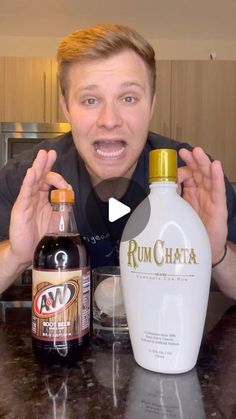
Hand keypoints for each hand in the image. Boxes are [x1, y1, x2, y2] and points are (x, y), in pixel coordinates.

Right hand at [9, 149, 70, 265]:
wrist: (28, 252)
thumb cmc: (40, 236)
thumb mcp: (56, 218)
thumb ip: (63, 204)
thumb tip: (70, 191)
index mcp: (42, 198)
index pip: (49, 181)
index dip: (57, 177)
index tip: (66, 184)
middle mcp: (34, 197)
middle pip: (40, 176)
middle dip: (45, 163)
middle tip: (50, 152)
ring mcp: (26, 202)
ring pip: (32, 181)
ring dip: (38, 168)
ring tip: (42, 156)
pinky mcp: (20, 209)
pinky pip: (24, 193)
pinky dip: (28, 182)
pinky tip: (31, 173)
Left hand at [178, 147, 227, 263]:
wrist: (205, 250)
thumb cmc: (191, 231)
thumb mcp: (177, 212)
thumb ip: (168, 200)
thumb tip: (154, 190)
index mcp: (190, 192)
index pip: (186, 175)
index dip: (180, 169)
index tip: (171, 167)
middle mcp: (201, 192)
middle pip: (197, 171)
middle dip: (191, 160)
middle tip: (184, 151)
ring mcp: (211, 198)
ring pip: (208, 176)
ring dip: (203, 163)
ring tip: (198, 152)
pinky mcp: (219, 207)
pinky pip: (218, 189)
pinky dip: (217, 176)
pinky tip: (215, 166)